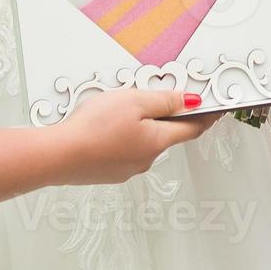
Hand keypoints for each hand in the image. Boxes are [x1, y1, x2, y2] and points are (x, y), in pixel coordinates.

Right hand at [57, 90, 218, 184]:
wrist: (56, 156)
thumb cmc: (93, 130)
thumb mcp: (135, 101)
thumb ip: (166, 100)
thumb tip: (192, 101)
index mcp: (158, 141)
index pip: (192, 128)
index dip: (205, 116)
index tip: (215, 109)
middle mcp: (146, 159)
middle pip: (166, 134)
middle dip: (165, 117)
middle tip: (157, 98)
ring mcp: (126, 168)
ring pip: (142, 142)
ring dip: (139, 126)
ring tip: (118, 111)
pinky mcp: (107, 171)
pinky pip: (122, 150)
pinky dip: (120, 137)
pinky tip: (103, 128)